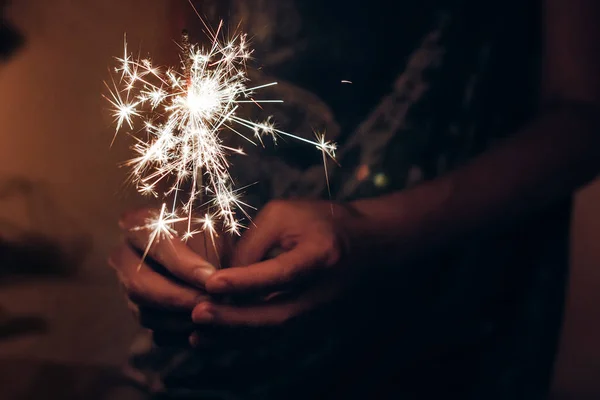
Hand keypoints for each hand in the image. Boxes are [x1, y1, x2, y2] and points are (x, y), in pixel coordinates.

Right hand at [108, 208, 228, 342]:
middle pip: (140, 286)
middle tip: (211, 303)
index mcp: (137, 225)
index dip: (184, 266)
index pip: (156, 247)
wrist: (212, 248)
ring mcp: (126, 288)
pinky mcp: (140, 314)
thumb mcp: (215, 229)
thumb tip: (212, 282)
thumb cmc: (213, 232)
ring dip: (181, 319)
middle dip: (179, 298)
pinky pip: (155, 332)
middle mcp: (123, 256)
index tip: (211, 279)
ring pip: (145, 314)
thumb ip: (213, 251)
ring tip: (213, 316)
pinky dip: (182, 334)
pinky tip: (206, 329)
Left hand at [194, 200, 366, 326]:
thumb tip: (220, 280)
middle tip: (197, 314)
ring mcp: (318, 312)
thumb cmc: (322, 221)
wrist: (367, 244)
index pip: (282, 273)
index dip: (247, 280)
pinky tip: (212, 337)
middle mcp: (322, 291)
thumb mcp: (286, 216)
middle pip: (278, 315)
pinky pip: (271, 335)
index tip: (212, 282)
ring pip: (272, 333)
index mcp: (322, 255)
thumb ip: (252, 244)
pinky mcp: (309, 321)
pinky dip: (241, 338)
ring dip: (233, 336)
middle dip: (235, 319)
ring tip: (196, 332)